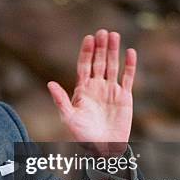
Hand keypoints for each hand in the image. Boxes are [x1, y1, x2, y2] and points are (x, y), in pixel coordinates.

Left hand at [47, 29, 136, 155]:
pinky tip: (130, 52)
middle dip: (100, 47)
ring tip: (114, 35)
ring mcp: (111, 91)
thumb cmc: (82, 135)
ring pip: (113, 66)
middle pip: (99, 62)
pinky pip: (128, 78)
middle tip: (102, 31)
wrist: (102, 148)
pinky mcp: (124, 97)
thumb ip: (60, 100)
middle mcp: (97, 87)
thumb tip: (49, 83)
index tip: (89, 38)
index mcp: (82, 90)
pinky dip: (129, 65)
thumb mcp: (68, 117)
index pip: (84, 66)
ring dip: (113, 51)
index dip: (86, 52)